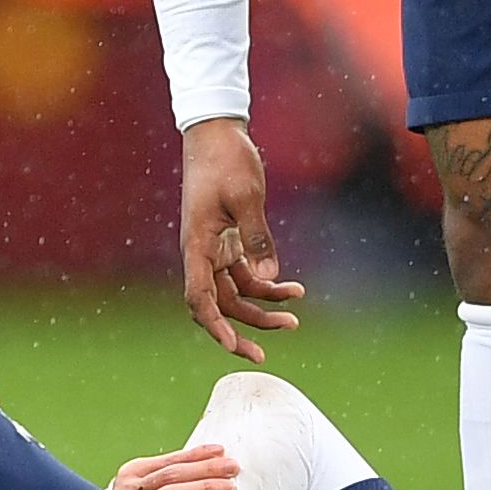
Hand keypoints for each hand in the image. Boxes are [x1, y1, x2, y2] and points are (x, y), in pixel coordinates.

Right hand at [179, 118, 301, 360]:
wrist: (218, 135)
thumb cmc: (226, 161)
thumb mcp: (247, 197)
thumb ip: (257, 238)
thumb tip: (269, 277)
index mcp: (197, 245)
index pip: (199, 297)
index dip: (214, 326)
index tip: (234, 347)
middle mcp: (201, 253)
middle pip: (217, 305)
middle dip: (242, 330)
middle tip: (265, 354)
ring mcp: (214, 249)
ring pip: (234, 294)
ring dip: (260, 310)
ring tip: (293, 319)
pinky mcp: (229, 242)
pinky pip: (245, 275)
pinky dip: (267, 285)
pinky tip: (292, 288)